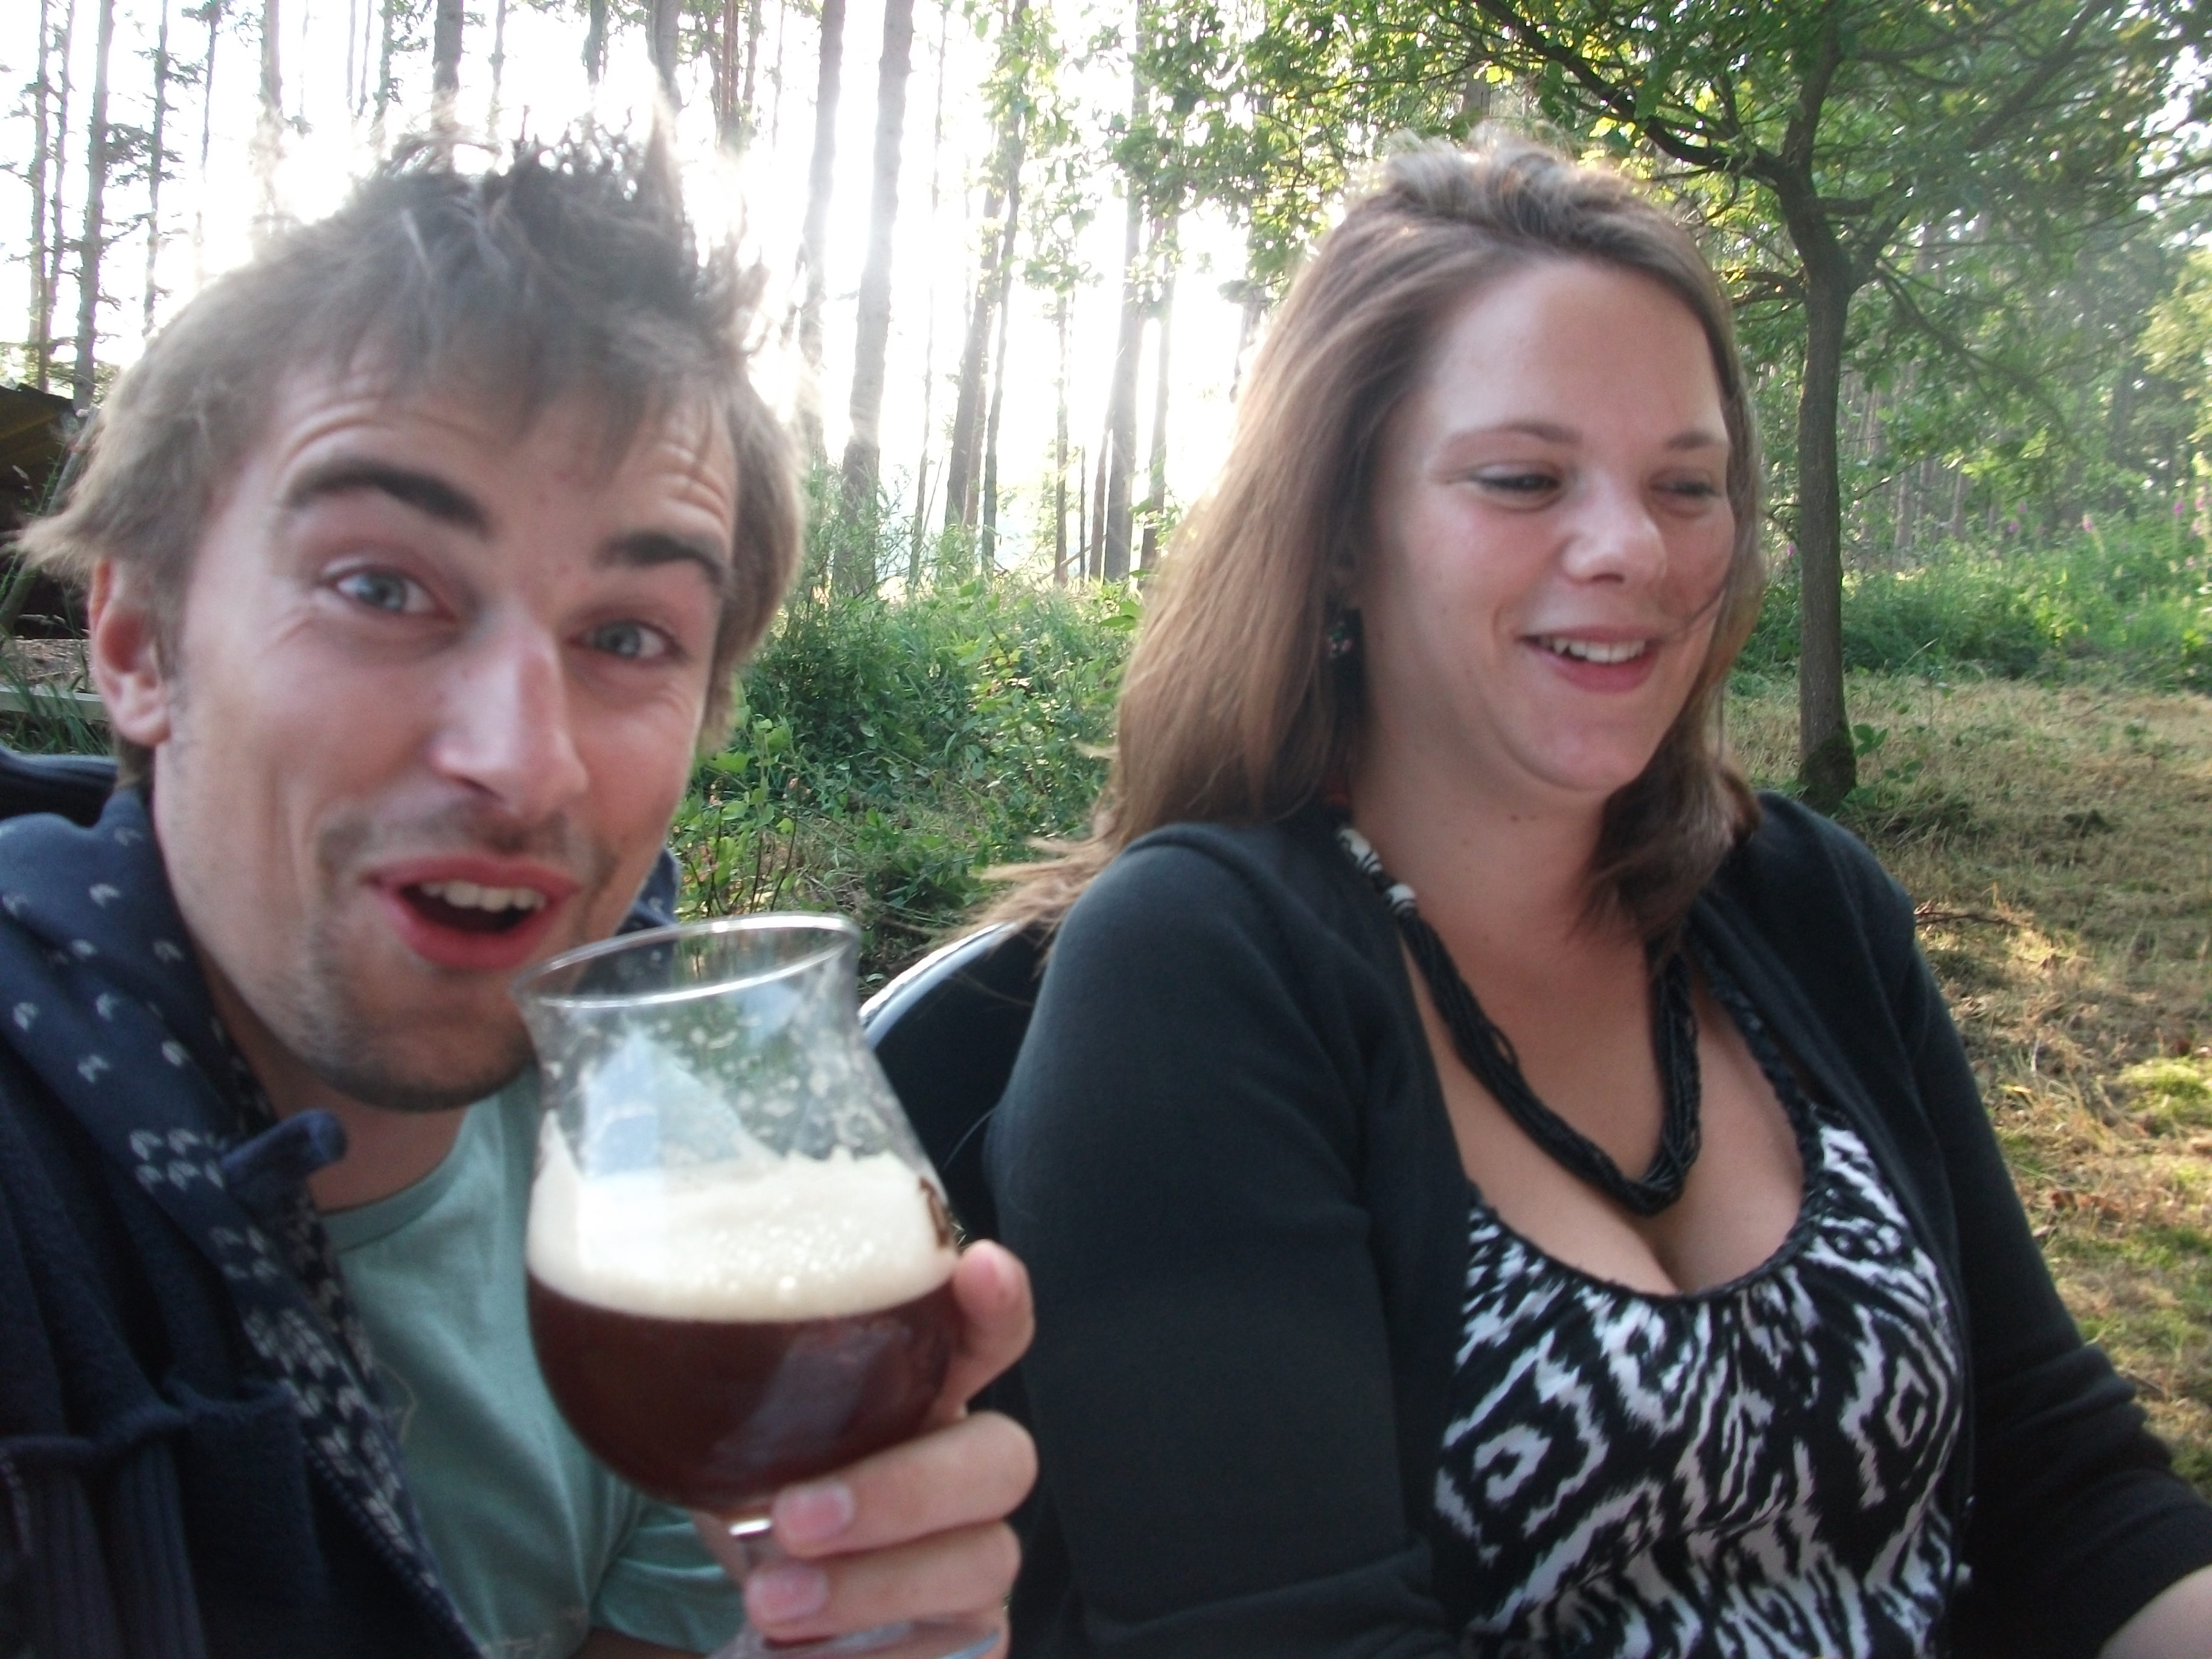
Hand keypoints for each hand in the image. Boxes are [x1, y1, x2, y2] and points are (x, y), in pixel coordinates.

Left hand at [689, 1242, 1037, 1652]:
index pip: (991, 1334)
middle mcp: (966, 1466)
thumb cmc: (760, 1490)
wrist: (761, 1602)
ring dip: (873, 1586)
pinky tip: (803, 1654)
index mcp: (923, 1392)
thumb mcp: (733, 1427)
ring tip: (771, 1603)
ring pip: (982, 1563)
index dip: (1000, 1304)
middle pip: (1002, 1460)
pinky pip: (955, 1653)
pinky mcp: (969, 1642)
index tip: (978, 1268)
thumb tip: (618, 1312)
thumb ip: (719, 1375)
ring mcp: (977, 1558)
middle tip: (794, 1517)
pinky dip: (875, 1656)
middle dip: (905, 1489)